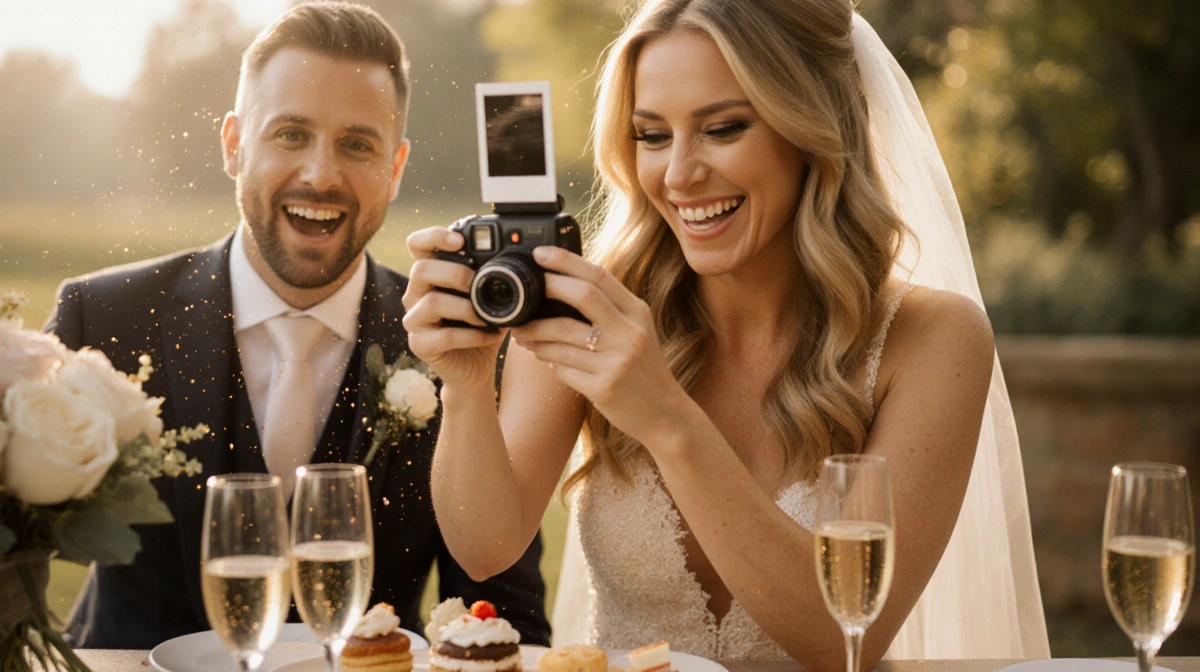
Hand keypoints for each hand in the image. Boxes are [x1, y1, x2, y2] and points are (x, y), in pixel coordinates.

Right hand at [402, 227, 505, 391]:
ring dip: (465, 308)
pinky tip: (490, 336)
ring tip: (485, 316)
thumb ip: (496, 275)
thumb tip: (524, 254)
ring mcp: (414, 320)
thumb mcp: (491, 296)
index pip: (417, 245)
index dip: (433, 236)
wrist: (476, 367)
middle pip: (421, 269)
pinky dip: (472, 336)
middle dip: (454, 273)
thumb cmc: (482, 326)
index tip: (460, 241)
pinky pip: (444, 336)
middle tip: (476, 282)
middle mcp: (416, 294)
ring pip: (431, 303)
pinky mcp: (420, 345)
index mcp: (431, 276)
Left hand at [509, 246, 687, 446]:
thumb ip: (609, 309)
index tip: (540, 254)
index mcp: (637, 312)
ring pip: (562, 336)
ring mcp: (617, 360)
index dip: (566, 261)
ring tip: (523, 335)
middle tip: (523, 296)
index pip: (599, 276)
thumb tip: (564, 286)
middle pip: (582, 296)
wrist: (663, 413)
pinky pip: (563, 369)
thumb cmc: (642, 369)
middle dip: (547, 289)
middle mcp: (630, 332)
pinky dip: (550, 362)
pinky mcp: (604, 387)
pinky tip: (546, 360)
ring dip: (535, 334)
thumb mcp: (636, 331)